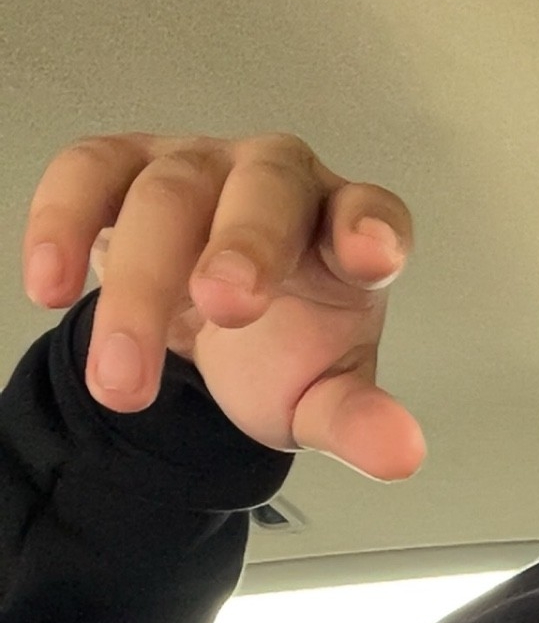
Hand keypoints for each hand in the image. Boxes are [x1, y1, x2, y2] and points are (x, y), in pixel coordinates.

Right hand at [21, 131, 424, 480]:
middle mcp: (279, 184)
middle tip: (224, 307)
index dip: (371, 230)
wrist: (218, 334)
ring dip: (139, 287)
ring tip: (122, 378)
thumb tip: (400, 454)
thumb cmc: (283, 347)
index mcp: (343, 234)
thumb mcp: (322, 398)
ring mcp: (202, 168)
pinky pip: (91, 173)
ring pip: (169, 195)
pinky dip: (64, 223)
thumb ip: (357, 424)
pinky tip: (53, 286)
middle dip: (242, 245)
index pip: (371, 215)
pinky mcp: (128, 168)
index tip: (370, 255)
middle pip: (264, 191)